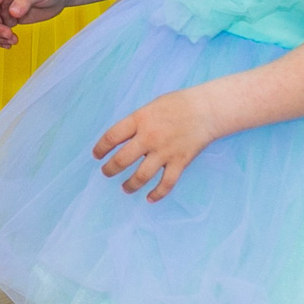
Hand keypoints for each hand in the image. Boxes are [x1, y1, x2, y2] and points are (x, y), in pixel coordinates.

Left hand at [94, 89, 216, 200]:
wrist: (207, 109)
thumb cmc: (178, 104)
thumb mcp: (150, 107)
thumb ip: (137, 123)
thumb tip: (122, 138)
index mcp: (140, 120)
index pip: (112, 137)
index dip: (101, 148)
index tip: (97, 155)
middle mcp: (149, 137)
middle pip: (122, 159)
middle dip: (111, 169)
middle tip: (106, 172)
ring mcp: (165, 151)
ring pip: (141, 175)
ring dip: (130, 185)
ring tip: (125, 188)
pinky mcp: (180, 162)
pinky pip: (166, 183)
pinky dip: (158, 193)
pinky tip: (150, 198)